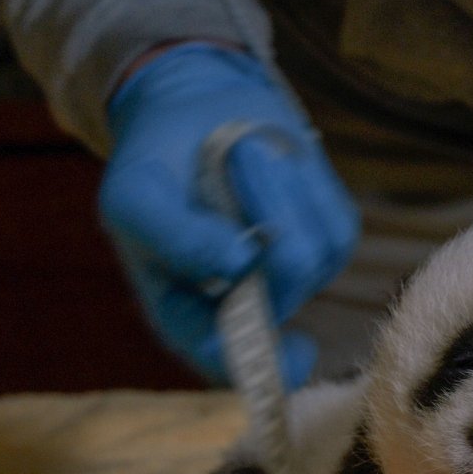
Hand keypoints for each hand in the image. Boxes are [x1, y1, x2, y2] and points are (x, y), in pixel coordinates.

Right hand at [99, 43, 358, 385]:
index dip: (262, 359)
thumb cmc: (155, 166)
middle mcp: (245, 309)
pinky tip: (275, 164)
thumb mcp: (135, 196)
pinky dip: (309, 184)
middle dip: (266, 209)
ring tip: (245, 154)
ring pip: (314, 252)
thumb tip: (239, 264)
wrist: (195, 113)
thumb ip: (173, 237)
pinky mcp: (326, 245)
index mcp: (187, 315)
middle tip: (235, 158)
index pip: (227, 359)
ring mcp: (291, 280)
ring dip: (281, 188)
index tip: (291, 342)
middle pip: (285, 286)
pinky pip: (337, 225)